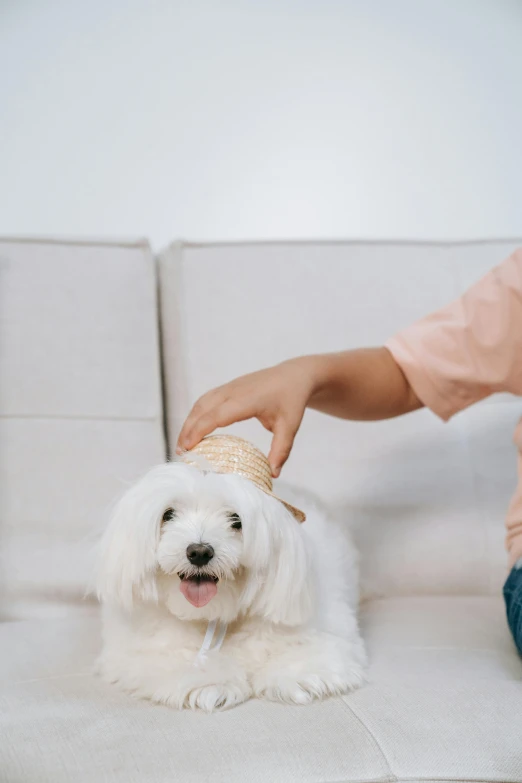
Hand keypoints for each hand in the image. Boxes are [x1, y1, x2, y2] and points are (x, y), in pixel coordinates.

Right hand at [176, 358, 316, 476]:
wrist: (294, 375)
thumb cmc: (292, 399)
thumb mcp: (290, 426)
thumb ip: (281, 450)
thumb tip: (273, 474)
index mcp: (247, 400)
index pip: (217, 415)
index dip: (200, 430)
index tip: (188, 447)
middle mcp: (233, 391)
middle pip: (202, 408)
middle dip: (188, 429)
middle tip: (180, 452)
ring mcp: (229, 387)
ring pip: (201, 402)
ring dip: (189, 421)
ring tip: (183, 443)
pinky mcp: (228, 387)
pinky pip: (206, 400)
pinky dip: (196, 414)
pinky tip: (194, 428)